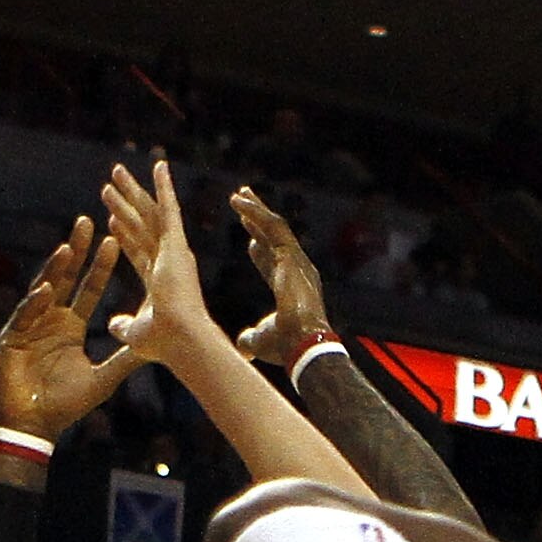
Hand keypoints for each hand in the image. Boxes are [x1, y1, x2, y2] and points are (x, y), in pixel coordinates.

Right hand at [0, 215, 144, 443]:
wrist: (34, 427)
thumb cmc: (64, 406)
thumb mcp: (102, 380)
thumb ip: (123, 361)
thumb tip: (151, 350)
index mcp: (71, 326)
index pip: (88, 289)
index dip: (100, 267)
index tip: (113, 241)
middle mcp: (51, 319)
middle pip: (65, 278)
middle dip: (76, 251)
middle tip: (87, 221)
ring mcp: (30, 325)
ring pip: (43, 290)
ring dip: (55, 269)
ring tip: (68, 247)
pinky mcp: (11, 338)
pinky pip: (25, 316)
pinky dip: (36, 304)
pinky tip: (47, 290)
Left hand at [101, 158, 216, 374]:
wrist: (183, 340)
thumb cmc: (164, 344)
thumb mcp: (136, 334)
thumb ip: (124, 326)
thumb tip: (112, 324)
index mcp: (160, 282)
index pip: (138, 252)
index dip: (125, 236)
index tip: (112, 221)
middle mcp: (169, 262)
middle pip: (141, 226)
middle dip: (125, 205)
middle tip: (110, 184)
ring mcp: (174, 251)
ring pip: (149, 213)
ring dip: (132, 192)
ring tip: (114, 172)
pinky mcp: (177, 244)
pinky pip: (169, 208)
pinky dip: (165, 187)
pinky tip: (158, 166)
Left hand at [232, 186, 330, 366]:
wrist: (302, 344)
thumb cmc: (286, 346)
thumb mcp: (261, 341)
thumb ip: (250, 339)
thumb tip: (243, 347)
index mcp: (291, 286)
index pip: (274, 262)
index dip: (261, 250)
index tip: (249, 240)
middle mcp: (297, 269)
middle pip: (275, 237)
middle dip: (259, 219)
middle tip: (244, 202)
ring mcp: (296, 260)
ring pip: (274, 226)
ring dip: (255, 210)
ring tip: (238, 195)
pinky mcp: (291, 255)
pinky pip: (272, 226)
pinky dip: (255, 212)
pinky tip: (239, 202)